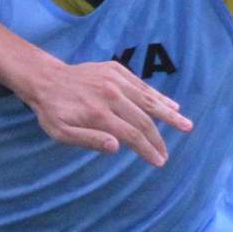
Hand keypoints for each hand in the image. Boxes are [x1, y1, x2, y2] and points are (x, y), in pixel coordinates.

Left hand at [23, 60, 190, 165]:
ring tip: (186, 125)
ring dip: (169, 114)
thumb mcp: (61, 132)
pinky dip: (158, 96)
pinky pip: (142, 85)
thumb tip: (117, 148)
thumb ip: (89, 140)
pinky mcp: (116, 70)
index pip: (131, 135)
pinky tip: (171, 105)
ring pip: (149, 99)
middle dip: (159, 139)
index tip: (159, 161)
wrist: (46, 80)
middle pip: (144, 119)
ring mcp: (115, 80)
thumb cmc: (52, 111)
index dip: (147, 149)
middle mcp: (111, 95)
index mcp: (99, 113)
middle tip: (168, 153)